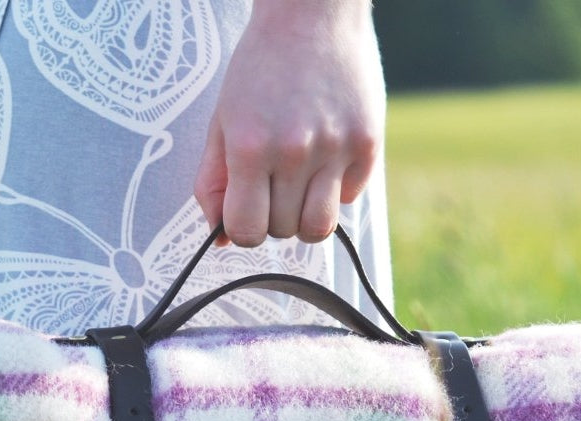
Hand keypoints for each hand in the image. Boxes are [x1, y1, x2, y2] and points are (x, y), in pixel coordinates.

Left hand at [193, 0, 382, 246]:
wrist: (312, 13)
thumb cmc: (259, 70)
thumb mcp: (221, 122)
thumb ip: (213, 183)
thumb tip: (221, 238)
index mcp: (249, 147)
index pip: (246, 232)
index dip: (243, 230)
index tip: (247, 212)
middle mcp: (294, 151)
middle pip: (282, 231)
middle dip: (274, 217)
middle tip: (274, 183)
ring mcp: (335, 148)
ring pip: (318, 228)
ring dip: (305, 216)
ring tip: (300, 185)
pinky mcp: (368, 144)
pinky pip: (349, 198)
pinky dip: (336, 188)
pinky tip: (327, 155)